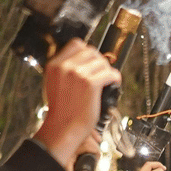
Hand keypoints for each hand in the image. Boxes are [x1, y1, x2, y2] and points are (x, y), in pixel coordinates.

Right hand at [34, 40, 120, 170]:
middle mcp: (64, 66)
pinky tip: (114, 83)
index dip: (89, 52)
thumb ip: (66, 70)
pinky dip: (115, 78)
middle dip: (100, 61)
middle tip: (103, 74)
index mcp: (54, 64)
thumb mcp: (55, 83)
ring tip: (108, 81)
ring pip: (102, 62)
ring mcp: (77, 73)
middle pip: (91, 51)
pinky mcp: (90, 83)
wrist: (63, 126)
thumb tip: (84, 62)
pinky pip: (110, 73)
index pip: (77, 44)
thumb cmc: (63, 109)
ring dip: (108, 70)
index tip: (94, 63)